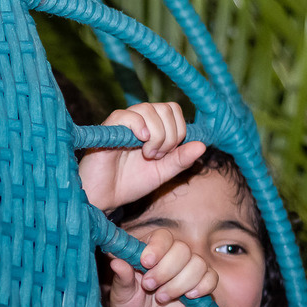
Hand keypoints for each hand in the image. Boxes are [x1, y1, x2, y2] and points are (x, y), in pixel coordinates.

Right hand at [79, 102, 205, 211]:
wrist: (103, 198)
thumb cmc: (128, 184)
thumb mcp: (162, 173)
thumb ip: (181, 159)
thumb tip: (203, 145)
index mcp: (151, 127)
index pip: (174, 110)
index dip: (179, 130)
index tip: (167, 154)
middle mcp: (138, 120)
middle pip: (166, 108)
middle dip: (170, 135)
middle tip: (156, 156)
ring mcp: (122, 123)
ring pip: (150, 109)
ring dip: (157, 134)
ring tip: (147, 155)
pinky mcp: (107, 128)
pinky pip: (127, 115)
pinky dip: (139, 127)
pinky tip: (139, 143)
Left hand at [108, 228, 217, 306]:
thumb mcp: (121, 295)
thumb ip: (122, 278)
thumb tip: (115, 261)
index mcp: (149, 253)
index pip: (162, 236)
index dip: (157, 247)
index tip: (146, 262)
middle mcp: (171, 257)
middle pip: (182, 249)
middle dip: (166, 270)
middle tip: (149, 286)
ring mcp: (188, 270)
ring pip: (198, 264)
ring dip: (179, 283)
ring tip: (161, 297)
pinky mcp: (201, 285)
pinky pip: (211, 278)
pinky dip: (201, 287)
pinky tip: (188, 297)